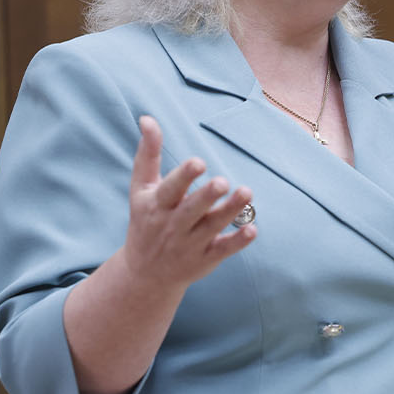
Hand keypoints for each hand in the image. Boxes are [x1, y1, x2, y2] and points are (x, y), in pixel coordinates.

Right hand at [118, 116, 255, 290]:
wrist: (145, 274)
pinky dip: (237, 241)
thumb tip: (147, 118)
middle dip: (206, 196)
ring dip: (229, 211)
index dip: (184, 177)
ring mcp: (189, 245)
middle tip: (222, 181)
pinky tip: (253, 229)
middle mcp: (172, 226)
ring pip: (211, 227)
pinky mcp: (205, 260)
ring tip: (246, 192)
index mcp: (156, 206)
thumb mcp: (141, 189)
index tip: (199, 163)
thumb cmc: (145, 221)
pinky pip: (223, 250)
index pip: (170, 189)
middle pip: (191, 210)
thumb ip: (148, 154)